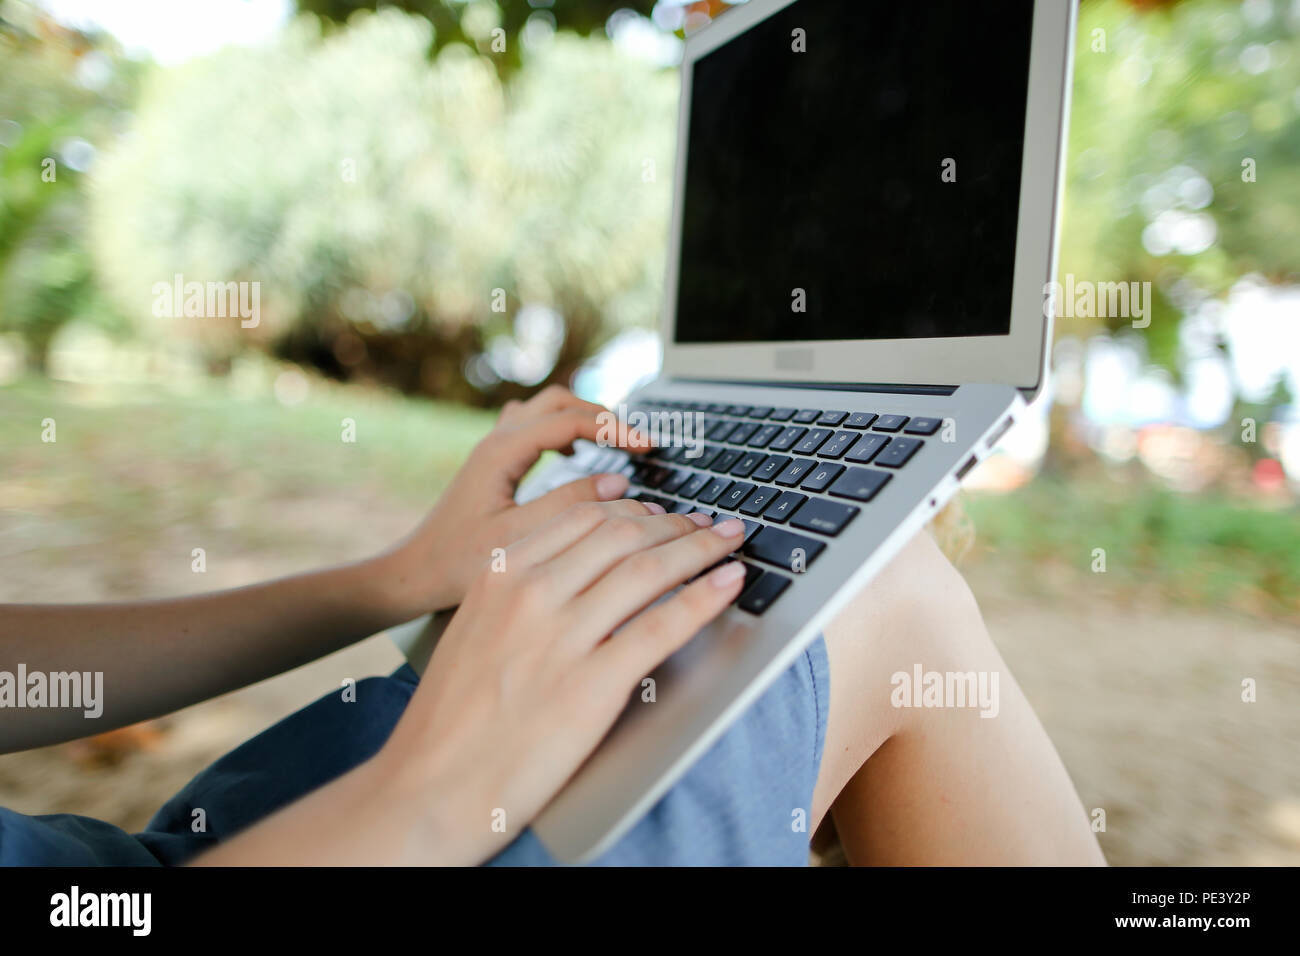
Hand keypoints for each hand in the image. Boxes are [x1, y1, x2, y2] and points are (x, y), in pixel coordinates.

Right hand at [374, 499, 748, 864]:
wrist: (428, 788)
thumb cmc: (451, 718)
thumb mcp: (475, 629)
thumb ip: (520, 594)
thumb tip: (582, 575)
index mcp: (499, 574)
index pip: (584, 518)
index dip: (637, 511)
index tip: (663, 513)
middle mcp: (530, 594)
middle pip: (623, 535)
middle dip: (676, 524)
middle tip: (709, 525)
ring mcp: (561, 637)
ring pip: (648, 570)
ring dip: (700, 549)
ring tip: (730, 543)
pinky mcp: (591, 686)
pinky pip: (663, 626)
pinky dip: (705, 598)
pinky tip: (728, 583)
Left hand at [381, 385, 652, 615]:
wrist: (414, 574)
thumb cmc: (457, 563)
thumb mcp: (520, 538)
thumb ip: (569, 507)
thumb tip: (618, 482)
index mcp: (502, 452)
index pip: (570, 420)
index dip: (615, 430)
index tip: (648, 448)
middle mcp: (496, 442)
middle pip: (559, 401)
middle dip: (603, 416)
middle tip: (637, 442)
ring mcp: (493, 449)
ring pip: (546, 408)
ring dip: (583, 417)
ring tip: (615, 442)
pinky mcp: (493, 463)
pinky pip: (534, 426)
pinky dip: (563, 429)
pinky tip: (575, 454)